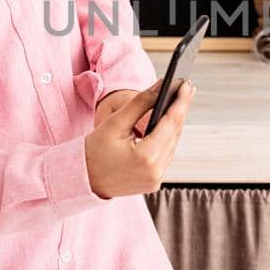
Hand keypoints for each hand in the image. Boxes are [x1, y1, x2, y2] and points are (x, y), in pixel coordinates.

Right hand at [83, 79, 194, 199]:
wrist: (82, 179)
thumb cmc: (93, 151)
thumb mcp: (116, 122)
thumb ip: (141, 103)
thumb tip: (162, 86)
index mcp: (146, 157)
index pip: (171, 123)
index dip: (180, 102)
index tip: (187, 85)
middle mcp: (155, 171)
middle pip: (174, 134)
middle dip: (179, 111)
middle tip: (184, 90)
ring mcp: (155, 180)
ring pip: (171, 146)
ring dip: (174, 125)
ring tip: (178, 104)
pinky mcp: (153, 183)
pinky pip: (165, 157)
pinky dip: (166, 140)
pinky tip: (167, 125)